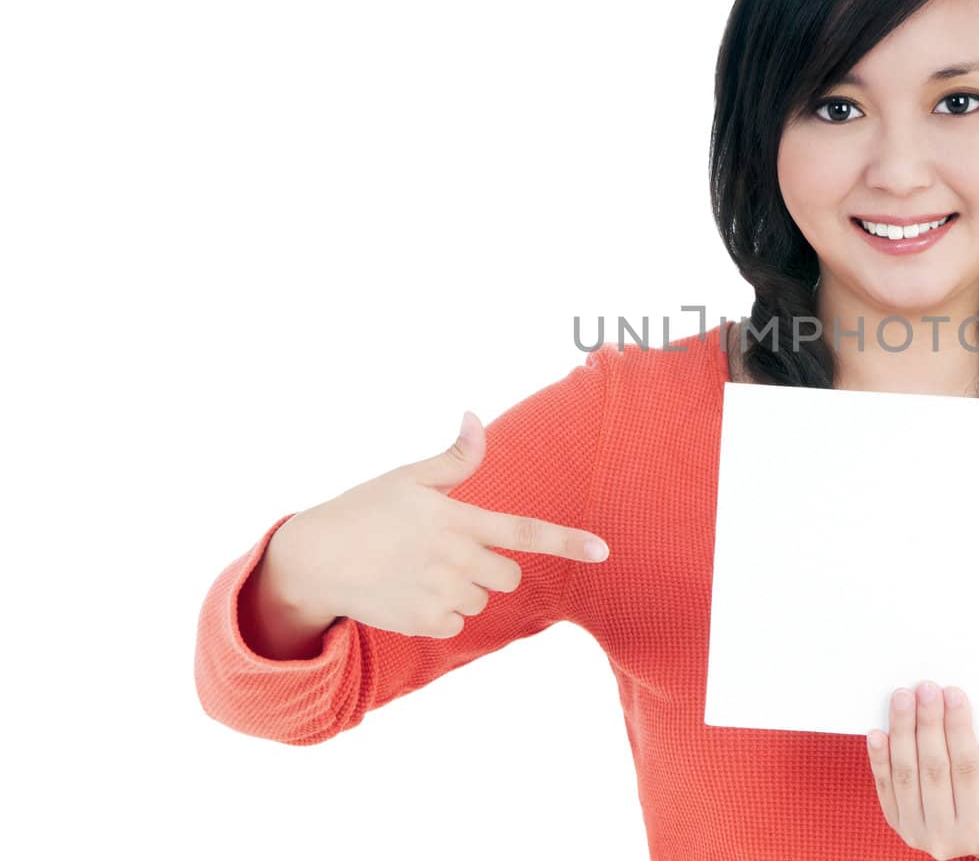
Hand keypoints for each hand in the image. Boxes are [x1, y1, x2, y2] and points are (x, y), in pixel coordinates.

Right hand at [272, 410, 611, 638]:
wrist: (313, 561)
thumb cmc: (364, 510)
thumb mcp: (408, 477)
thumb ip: (455, 458)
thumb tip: (475, 416)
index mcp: (457, 520)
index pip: (525, 533)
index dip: (567, 542)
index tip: (603, 551)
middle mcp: (455, 560)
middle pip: (509, 575)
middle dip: (491, 565)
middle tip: (449, 550)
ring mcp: (440, 594)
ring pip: (482, 600)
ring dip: (464, 588)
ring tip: (419, 569)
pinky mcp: (424, 622)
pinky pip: (457, 622)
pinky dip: (441, 611)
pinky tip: (409, 592)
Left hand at [867, 680, 978, 860]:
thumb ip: (969, 746)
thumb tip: (943, 704)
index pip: (967, 767)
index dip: (958, 728)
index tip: (953, 694)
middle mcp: (947, 835)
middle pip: (934, 769)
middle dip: (929, 723)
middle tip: (926, 689)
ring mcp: (918, 833)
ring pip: (906, 774)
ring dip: (902, 730)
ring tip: (903, 698)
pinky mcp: (897, 824)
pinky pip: (885, 786)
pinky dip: (879, 757)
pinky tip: (877, 733)